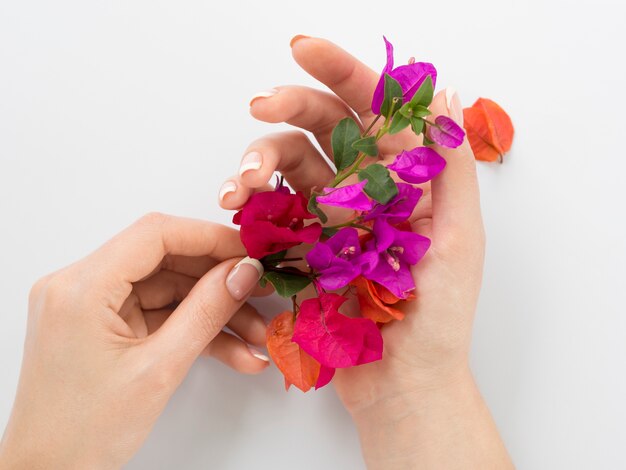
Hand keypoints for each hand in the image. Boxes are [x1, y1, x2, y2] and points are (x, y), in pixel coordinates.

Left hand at [0, 214, 268, 469]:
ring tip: (254, 335)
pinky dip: (194, 328)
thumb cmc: (84, 433)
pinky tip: (232, 350)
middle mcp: (79, 286)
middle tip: (260, 290)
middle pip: (165, 260)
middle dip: (218, 279)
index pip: (154, 235)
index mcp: (80, 288)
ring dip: (213, 310)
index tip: (250, 250)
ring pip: (168, 289)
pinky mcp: (103, 323)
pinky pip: (158, 312)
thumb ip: (207, 312)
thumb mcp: (159, 369)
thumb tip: (243, 273)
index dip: (210, 237)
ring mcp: (91, 305)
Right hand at [220, 36, 512, 468]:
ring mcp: (329, 219)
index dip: (342, 73)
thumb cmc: (439, 318)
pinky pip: (271, 213)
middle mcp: (365, 190)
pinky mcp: (302, 249)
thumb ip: (451, 168)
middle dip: (289, 109)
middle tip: (260, 105)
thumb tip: (443, 94)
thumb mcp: (459, 239)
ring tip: (241, 181)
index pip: (374, 110)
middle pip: (322, 129)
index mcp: (406, 179)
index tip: (304, 50)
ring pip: (289, 167)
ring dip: (260, 161)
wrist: (401, 384)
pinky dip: (251, 205)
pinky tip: (236, 207)